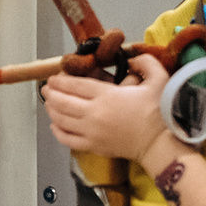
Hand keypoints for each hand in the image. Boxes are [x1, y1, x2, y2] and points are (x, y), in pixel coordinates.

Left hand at [43, 52, 171, 162]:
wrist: (160, 144)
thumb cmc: (159, 112)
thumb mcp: (158, 79)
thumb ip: (144, 62)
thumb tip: (131, 58)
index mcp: (107, 96)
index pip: (75, 85)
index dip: (61, 80)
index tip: (53, 77)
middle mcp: (94, 114)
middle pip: (63, 102)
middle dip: (51, 93)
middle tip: (45, 88)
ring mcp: (91, 132)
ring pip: (61, 120)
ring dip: (51, 110)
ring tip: (48, 102)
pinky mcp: (93, 147)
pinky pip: (67, 139)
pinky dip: (57, 131)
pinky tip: (54, 125)